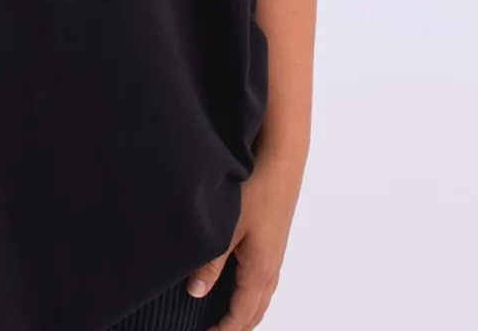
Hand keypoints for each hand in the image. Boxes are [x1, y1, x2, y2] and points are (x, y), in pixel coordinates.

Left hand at [187, 156, 303, 330]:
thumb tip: (196, 293)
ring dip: (245, 312)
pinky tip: (238, 285)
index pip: (242, 315)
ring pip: (261, 296)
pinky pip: (263, 280)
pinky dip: (251, 294)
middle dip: (237, 327)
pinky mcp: (273, 241)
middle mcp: (271, 268)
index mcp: (260, 270)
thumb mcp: (225, 228)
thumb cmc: (256, 192)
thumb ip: (210, 263)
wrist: (281, 162)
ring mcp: (275, 255)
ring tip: (225, 318)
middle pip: (255, 311)